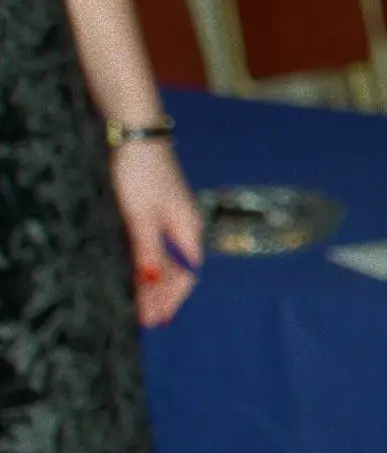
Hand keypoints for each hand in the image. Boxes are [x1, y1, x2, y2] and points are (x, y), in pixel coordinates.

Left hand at [109, 139, 203, 327]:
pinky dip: (145, 262)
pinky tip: (135, 272)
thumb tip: (151, 283)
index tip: (156, 319)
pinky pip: (151, 244)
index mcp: (187, 230)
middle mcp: (181, 226)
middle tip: (143, 318)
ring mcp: (167, 217)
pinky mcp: (151, 208)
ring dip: (152, 281)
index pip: (186, 274)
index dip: (171, 298)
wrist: (134, 133)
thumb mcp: (141, 217)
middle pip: (175, 269)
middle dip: (160, 295)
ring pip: (163, 257)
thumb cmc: (141, 172)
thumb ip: (148, 251)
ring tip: (137, 302)